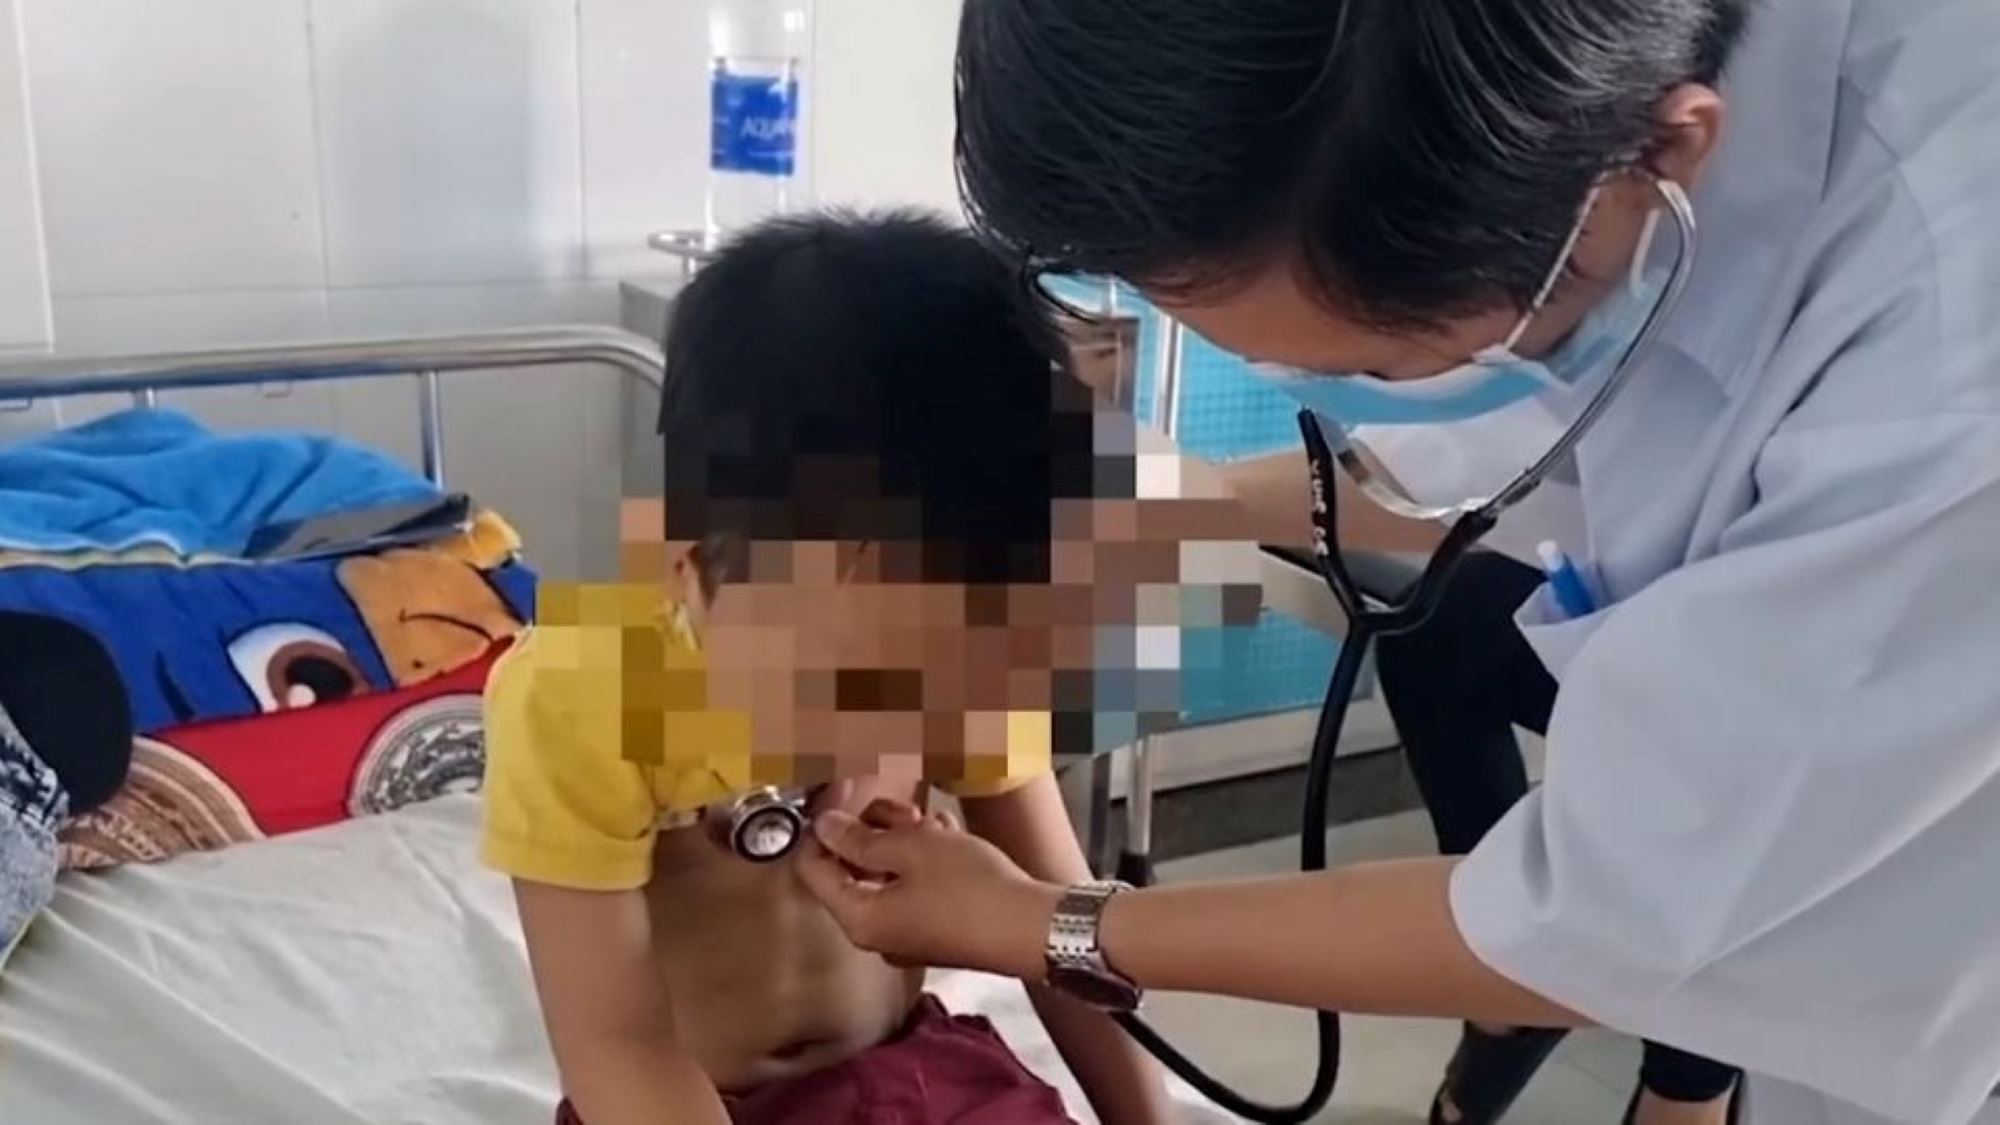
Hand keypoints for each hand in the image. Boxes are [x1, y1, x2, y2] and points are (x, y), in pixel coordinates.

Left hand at [793, 798, 1062, 981]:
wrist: (1032, 927)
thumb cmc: (972, 889)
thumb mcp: (910, 848)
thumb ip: (859, 838)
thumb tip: (823, 827)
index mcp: (860, 919)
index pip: (814, 870)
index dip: (822, 830)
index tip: (838, 801)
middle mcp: (877, 936)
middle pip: (852, 873)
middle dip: (872, 833)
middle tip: (899, 809)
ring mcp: (907, 937)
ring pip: (886, 877)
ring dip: (902, 843)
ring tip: (931, 823)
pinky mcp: (935, 932)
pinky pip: (912, 890)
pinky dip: (923, 863)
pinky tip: (948, 841)